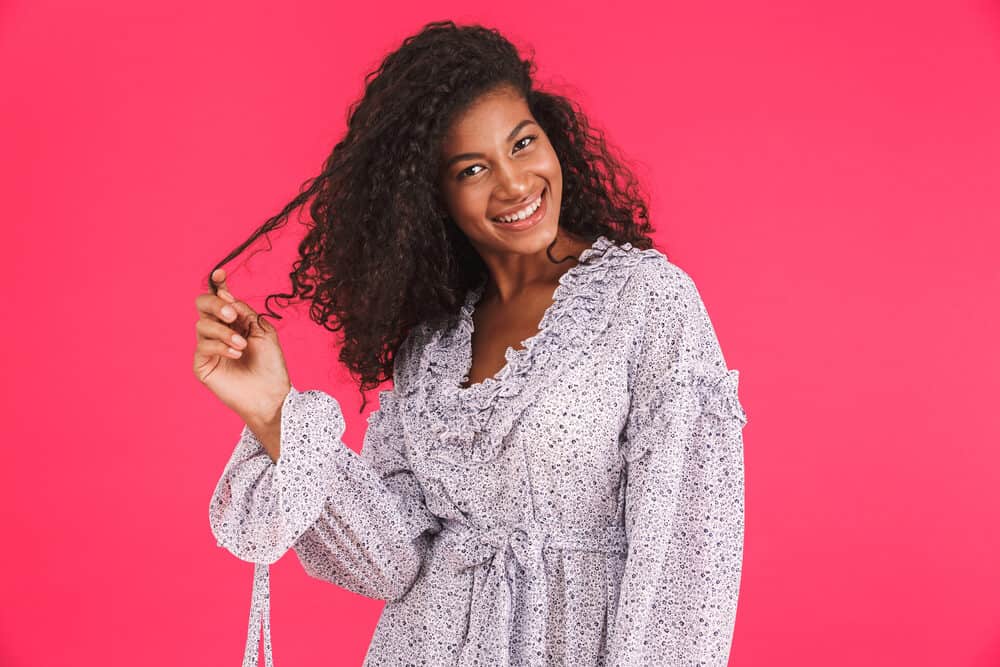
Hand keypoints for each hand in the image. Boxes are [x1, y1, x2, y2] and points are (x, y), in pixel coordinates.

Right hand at [193, 268, 291, 424]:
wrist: (271, 394)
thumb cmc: (270, 365)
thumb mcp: (262, 331)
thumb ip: (244, 312)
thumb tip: (226, 295)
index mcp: (234, 321)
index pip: (221, 297)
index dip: (218, 284)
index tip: (221, 274)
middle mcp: (218, 330)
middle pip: (203, 305)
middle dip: (216, 305)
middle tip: (233, 315)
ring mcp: (208, 347)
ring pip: (203, 325)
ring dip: (224, 332)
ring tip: (242, 345)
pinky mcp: (202, 364)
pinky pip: (203, 346)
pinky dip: (220, 346)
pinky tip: (236, 354)